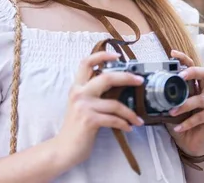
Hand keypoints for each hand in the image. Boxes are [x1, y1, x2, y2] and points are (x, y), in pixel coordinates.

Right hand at [55, 51, 144, 166]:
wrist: (64, 148)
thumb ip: (93, 94)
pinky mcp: (89, 120)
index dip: (101, 55)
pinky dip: (124, 124)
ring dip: (130, 113)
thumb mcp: (81, 105)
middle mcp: (79, 93)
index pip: (86, 63)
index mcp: (77, 87)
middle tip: (139, 80)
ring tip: (137, 119)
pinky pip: (114, 119)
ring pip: (115, 103)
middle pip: (106, 77)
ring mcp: (83, 106)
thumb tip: (116, 85)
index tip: (117, 55)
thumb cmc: (76, 128)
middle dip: (126, 77)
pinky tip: (129, 128)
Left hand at [165, 50, 203, 156]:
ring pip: (199, 99)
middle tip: (180, 76)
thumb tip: (144, 92)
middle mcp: (203, 91)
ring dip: (184, 105)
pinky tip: (178, 128)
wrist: (190, 142)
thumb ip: (162, 99)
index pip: (191, 66)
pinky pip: (200, 117)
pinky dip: (187, 123)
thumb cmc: (179, 121)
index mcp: (193, 85)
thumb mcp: (168, 108)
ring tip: (172, 112)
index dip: (183, 58)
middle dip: (192, 72)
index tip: (172, 53)